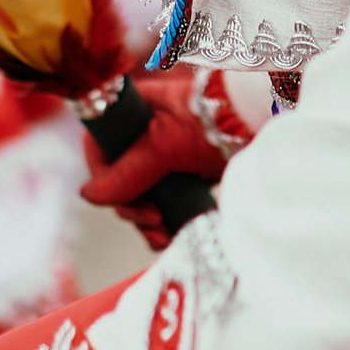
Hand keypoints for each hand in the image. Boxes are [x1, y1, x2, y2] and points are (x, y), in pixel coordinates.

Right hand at [79, 75, 232, 249]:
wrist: (260, 122)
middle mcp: (145, 134)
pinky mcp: (183, 174)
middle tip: (152, 220)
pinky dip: (162, 220)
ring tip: (162, 235)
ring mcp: (164, 155)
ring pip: (139, 194)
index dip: (103, 178)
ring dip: (145, 220)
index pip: (100, 148)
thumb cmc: (212, 122)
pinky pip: (162, 200)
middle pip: (118, 178)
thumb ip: (127, 172)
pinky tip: (169, 234)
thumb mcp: (164, 147)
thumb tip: (88, 196)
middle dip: (131, 206)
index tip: (120, 200)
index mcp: (134, 114)